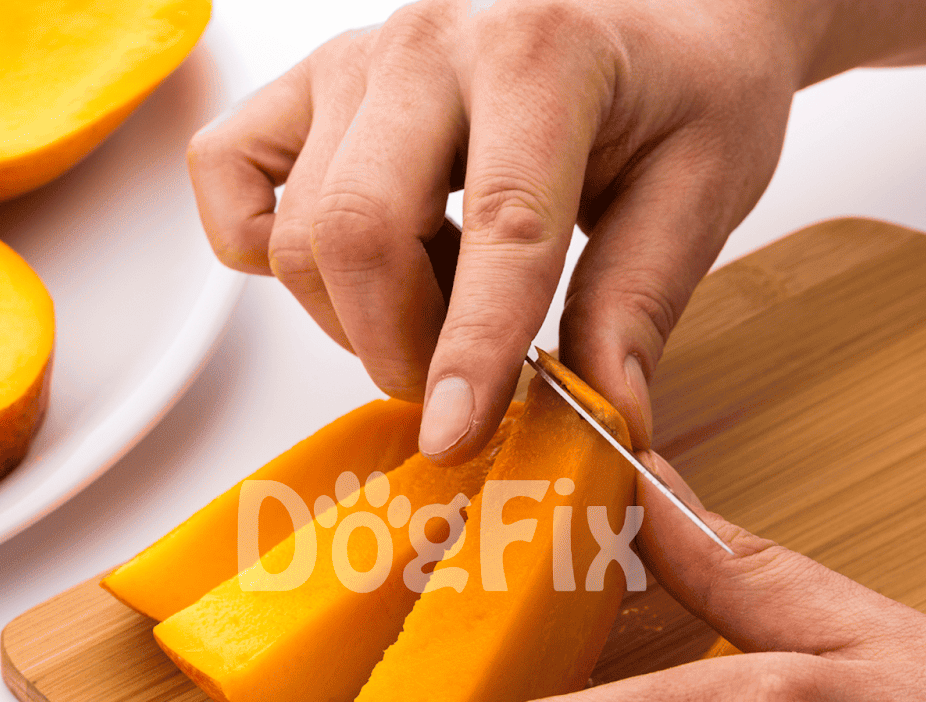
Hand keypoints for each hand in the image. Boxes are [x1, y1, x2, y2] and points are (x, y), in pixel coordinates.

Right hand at [187, 0, 820, 458]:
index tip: (456, 436)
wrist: (662, 14)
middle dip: (398, 347)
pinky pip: (226, 172)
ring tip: (440, 296)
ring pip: (300, 230)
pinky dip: (263, 243)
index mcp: (543, 54)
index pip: (503, 226)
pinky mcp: (308, 83)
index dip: (474, 352)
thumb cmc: (682, 93)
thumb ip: (638, 303)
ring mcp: (356, 59)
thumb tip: (604, 416)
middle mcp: (431, 43)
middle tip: (455, 389)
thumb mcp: (699, 191)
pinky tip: (350, 260)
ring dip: (357, 311)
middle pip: (359, 230)